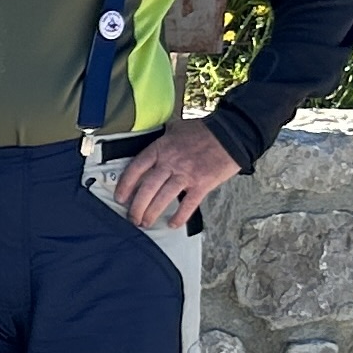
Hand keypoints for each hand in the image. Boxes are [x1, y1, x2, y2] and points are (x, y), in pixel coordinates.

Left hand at [117, 121, 240, 231]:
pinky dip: (179, 217)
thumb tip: (153, 145)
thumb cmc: (204, 131)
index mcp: (161, 148)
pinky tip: (172, 224)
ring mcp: (186, 175)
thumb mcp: (177, 128)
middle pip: (147, 188)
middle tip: (132, 217)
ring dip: (152, 213)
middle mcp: (170, 163)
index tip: (120, 197)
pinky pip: (188, 205)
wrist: (231, 134)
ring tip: (145, 223)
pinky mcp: (202, 184)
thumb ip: (163, 139)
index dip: (125, 185)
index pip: (136, 168)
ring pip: (163, 198)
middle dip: (137, 206)